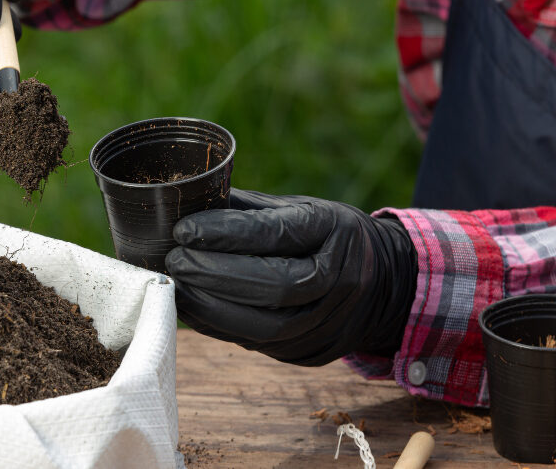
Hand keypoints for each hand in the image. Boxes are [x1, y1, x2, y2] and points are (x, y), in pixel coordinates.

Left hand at [166, 189, 417, 365]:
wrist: (382, 284)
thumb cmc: (325, 236)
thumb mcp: (301, 208)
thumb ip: (249, 210)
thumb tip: (185, 204)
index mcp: (335, 231)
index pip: (278, 235)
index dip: (227, 234)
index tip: (183, 230)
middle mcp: (339, 281)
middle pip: (272, 285)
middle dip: (213, 274)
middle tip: (173, 260)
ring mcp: (327, 323)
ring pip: (263, 325)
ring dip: (209, 307)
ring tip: (175, 285)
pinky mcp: (309, 352)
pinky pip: (255, 344)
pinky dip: (217, 327)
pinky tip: (191, 308)